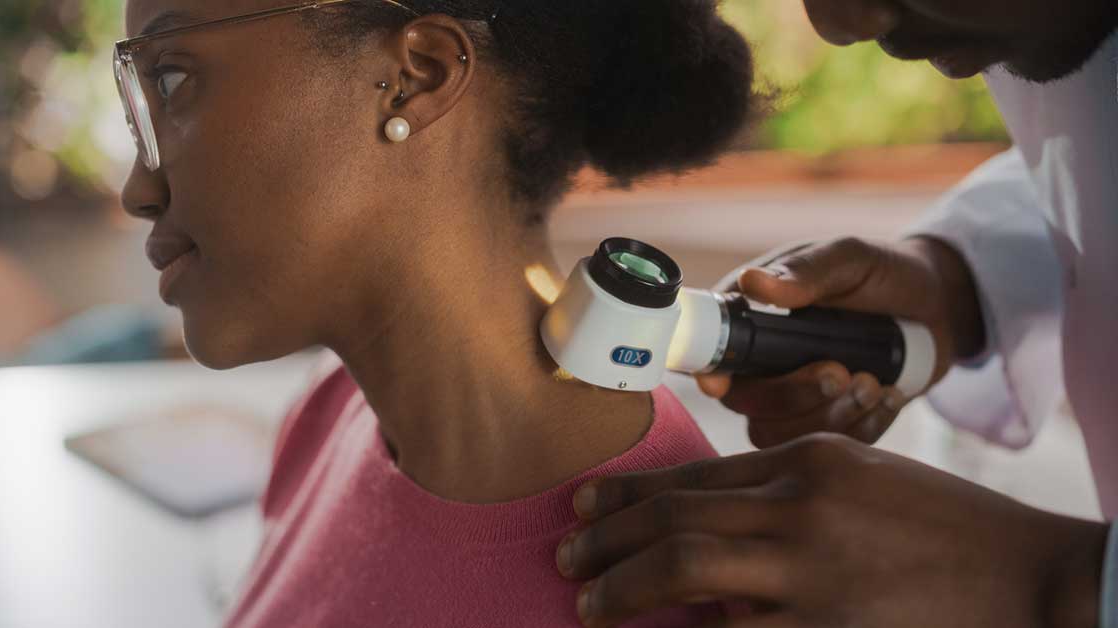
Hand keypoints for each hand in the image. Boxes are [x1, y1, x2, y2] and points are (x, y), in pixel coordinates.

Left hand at [558, 435, 1107, 627]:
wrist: (1028, 578)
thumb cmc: (940, 525)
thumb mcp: (857, 478)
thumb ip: (780, 491)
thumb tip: (704, 522)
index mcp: (806, 461)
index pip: (690, 477)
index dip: (625, 495)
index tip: (583, 508)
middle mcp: (800, 508)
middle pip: (674, 521)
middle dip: (607, 543)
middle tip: (566, 559)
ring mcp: (811, 573)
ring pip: (687, 574)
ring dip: (624, 590)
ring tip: (588, 603)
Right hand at [697, 236, 984, 446]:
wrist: (938, 307)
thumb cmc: (884, 273)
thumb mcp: (850, 260)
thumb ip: (807, 272)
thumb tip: (753, 282)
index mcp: (753, 318)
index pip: (710, 353)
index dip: (707, 373)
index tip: (721, 385)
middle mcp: (763, 364)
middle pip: (745, 403)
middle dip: (792, 395)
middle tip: (841, 370)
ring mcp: (793, 399)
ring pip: (780, 435)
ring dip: (829, 416)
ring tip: (873, 383)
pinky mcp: (827, 423)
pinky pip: (826, 448)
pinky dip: (862, 428)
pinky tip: (889, 397)